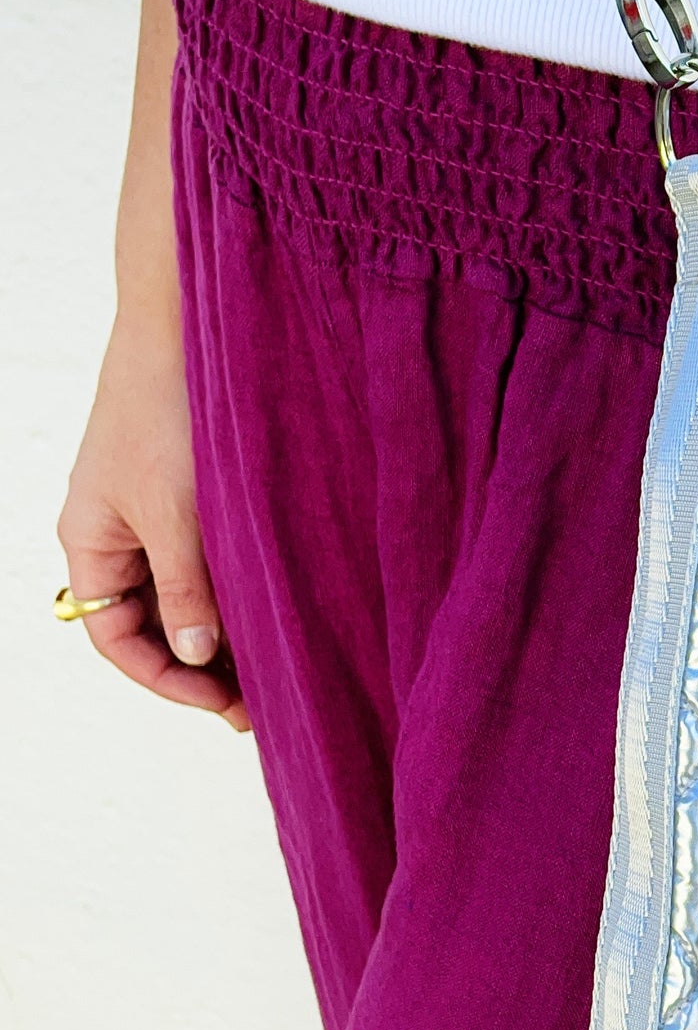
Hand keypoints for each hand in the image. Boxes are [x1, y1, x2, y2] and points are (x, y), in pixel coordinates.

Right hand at [57, 304, 249, 731]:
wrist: (186, 323)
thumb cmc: (165, 411)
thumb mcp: (176, 514)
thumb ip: (185, 590)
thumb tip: (198, 657)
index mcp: (89, 544)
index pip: (116, 640)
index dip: (167, 680)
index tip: (226, 707)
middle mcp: (115, 536)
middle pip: (151, 626)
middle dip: (201, 666)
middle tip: (263, 702)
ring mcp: (151, 515)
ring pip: (184, 597)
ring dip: (224, 632)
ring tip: (277, 667)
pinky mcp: (190, 495)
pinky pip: (207, 561)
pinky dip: (235, 592)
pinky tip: (277, 611)